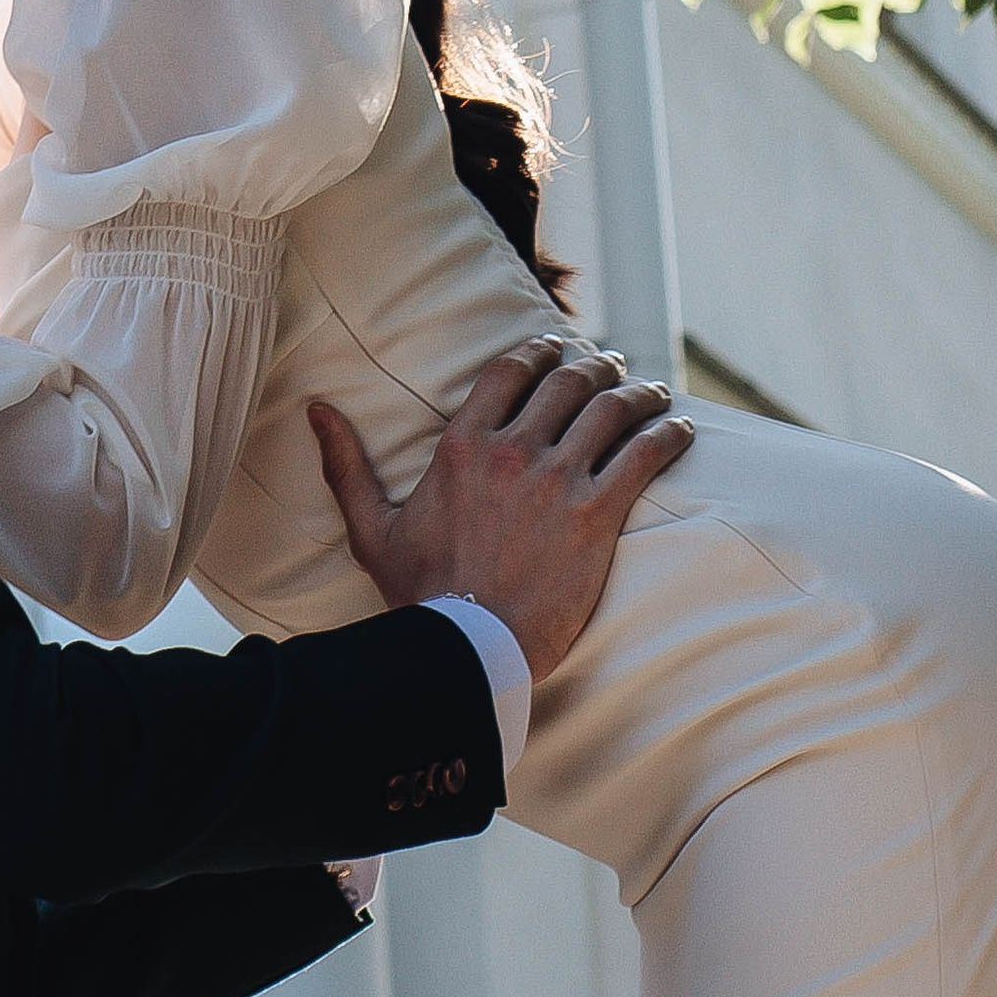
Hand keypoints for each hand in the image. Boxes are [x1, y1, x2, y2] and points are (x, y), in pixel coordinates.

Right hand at [308, 336, 691, 682]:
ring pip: (610, 409)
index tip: (559, 348)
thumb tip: (317, 409)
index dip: (540, 350)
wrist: (467, 648)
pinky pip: (643, 456)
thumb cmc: (419, 596)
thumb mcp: (372, 528)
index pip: (510, 370)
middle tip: (614, 366)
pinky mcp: (595, 515)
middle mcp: (512, 451)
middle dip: (596, 366)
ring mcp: (557, 480)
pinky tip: (680, 430)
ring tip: (652, 392)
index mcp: (463, 446)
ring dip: (637, 392)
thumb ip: (347, 464)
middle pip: (567, 381)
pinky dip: (666, 434)